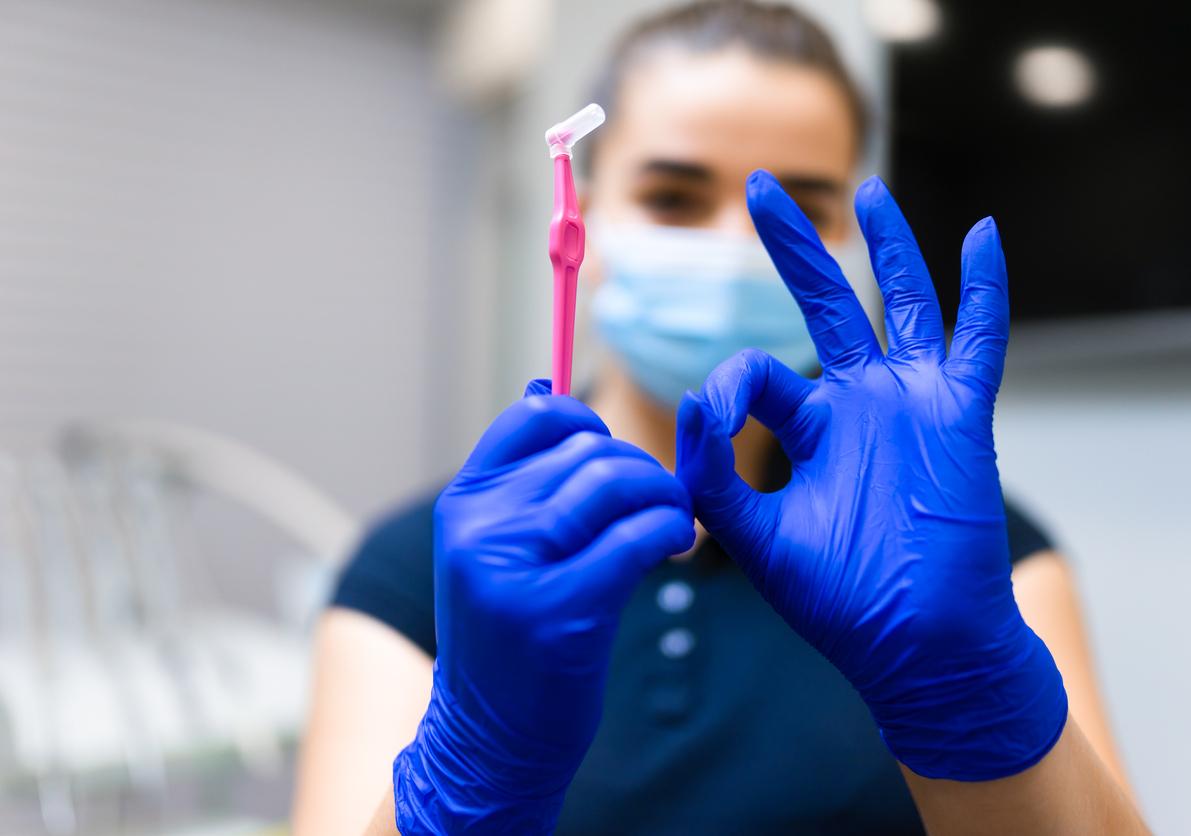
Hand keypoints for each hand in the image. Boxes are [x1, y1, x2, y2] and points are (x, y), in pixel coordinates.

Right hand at [394, 381, 694, 833]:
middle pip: (587, 450)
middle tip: (663, 500)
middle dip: (642, 468)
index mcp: (463, 503)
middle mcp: (480, 526)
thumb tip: (548, 389)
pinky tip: (676, 546)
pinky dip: (670, 530)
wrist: (487, 739)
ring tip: (674, 522)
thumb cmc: (507, 638)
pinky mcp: (558, 611)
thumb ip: (520, 481)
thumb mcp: (490, 549)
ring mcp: (514, 567)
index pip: (534, 416)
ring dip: (663, 495)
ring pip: (614, 483)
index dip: (590, 423)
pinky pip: (636, 536)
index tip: (614, 459)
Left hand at [676, 171, 1066, 780]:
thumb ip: (712, 474)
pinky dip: (983, 289)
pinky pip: (978, 339)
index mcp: (809, 429)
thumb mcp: (754, 536)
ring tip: (869, 191)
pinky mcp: (958, 413)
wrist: (916, 643)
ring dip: (887, 246)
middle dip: (793, 247)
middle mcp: (859, 404)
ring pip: (900, 304)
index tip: (709, 420)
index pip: (757, 372)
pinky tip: (982, 235)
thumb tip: (690, 401)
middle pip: (825, 303)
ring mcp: (911, 402)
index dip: (724, 387)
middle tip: (758, 188)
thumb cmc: (840, 600)